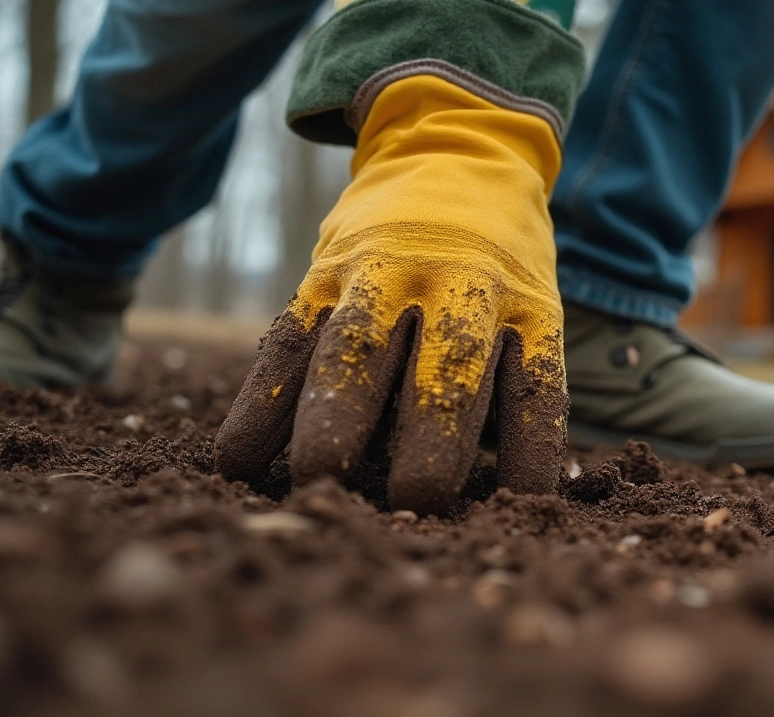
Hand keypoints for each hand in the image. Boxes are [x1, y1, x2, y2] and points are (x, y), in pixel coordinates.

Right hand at [215, 75, 566, 514]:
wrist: (453, 150)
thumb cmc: (497, 267)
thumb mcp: (529, 305)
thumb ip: (508, 386)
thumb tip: (489, 501)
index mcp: (527, 305)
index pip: (535, 390)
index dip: (529, 455)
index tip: (521, 509)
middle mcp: (459, 286)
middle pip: (448, 371)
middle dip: (430, 442)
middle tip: (412, 502)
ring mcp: (384, 273)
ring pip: (358, 348)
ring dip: (336, 417)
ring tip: (319, 476)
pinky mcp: (323, 275)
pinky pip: (288, 341)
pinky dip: (260, 404)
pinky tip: (238, 461)